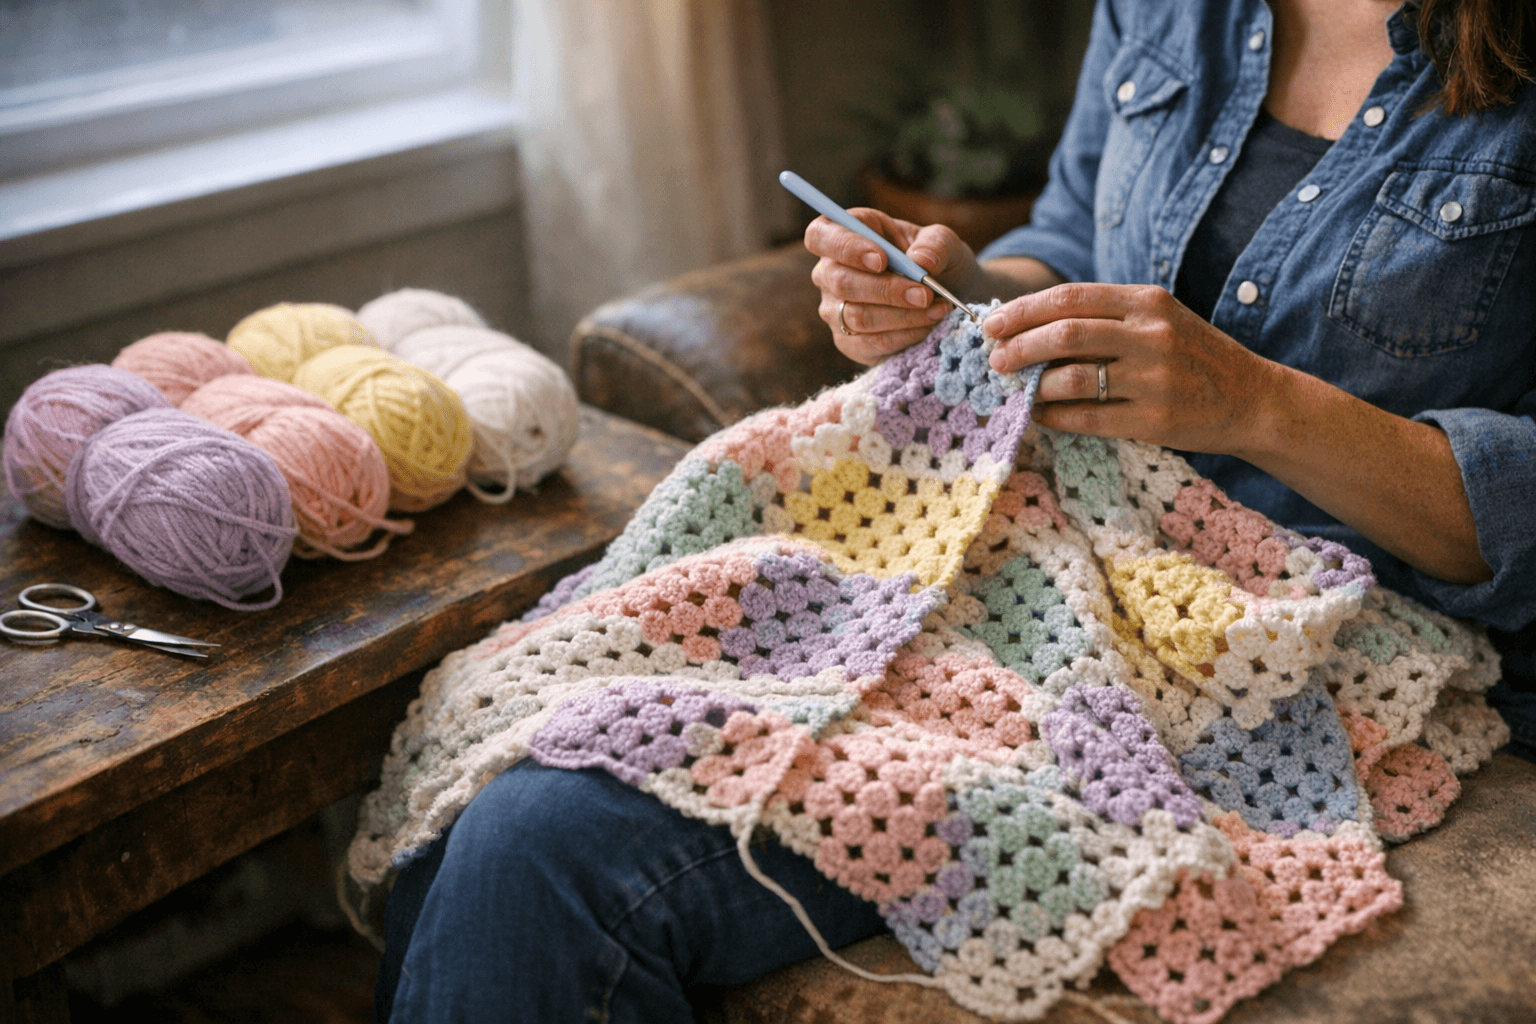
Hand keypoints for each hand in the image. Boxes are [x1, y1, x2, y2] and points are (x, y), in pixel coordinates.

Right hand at [804, 208, 978, 363]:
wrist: (941, 297)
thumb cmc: (934, 260)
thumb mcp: (942, 242)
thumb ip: (935, 245)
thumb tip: (921, 262)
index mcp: (844, 233)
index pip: (821, 236)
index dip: (845, 247)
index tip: (881, 260)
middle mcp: (829, 272)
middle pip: (840, 281)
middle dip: (887, 290)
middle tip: (924, 294)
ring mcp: (834, 309)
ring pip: (856, 316)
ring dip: (902, 315)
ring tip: (935, 309)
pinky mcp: (847, 341)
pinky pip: (869, 343)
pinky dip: (903, 336)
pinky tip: (927, 326)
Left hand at [984, 283, 1283, 455]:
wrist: (1251, 398)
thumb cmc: (1191, 356)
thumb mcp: (1157, 319)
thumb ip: (1105, 318)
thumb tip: (1029, 328)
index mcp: (1147, 301)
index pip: (1070, 297)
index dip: (1023, 311)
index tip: (992, 324)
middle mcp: (1151, 335)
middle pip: (1065, 333)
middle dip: (1019, 347)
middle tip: (995, 359)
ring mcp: (1155, 378)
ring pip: (1072, 377)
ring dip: (1033, 384)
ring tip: (1016, 387)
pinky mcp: (1155, 420)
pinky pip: (1087, 417)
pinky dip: (1054, 416)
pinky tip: (1041, 414)